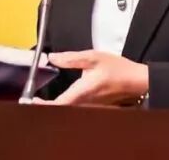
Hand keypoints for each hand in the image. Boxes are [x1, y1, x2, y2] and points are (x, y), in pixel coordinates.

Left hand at [34, 50, 148, 105]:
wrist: (136, 82)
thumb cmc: (118, 69)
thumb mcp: (93, 57)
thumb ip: (71, 58)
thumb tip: (52, 58)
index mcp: (82, 92)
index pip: (57, 104)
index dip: (42, 104)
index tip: (32, 99)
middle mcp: (84, 104)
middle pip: (60, 110)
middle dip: (45, 106)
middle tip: (34, 99)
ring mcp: (89, 109)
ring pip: (68, 111)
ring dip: (55, 106)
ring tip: (43, 100)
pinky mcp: (94, 109)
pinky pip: (76, 110)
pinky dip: (65, 106)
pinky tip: (61, 101)